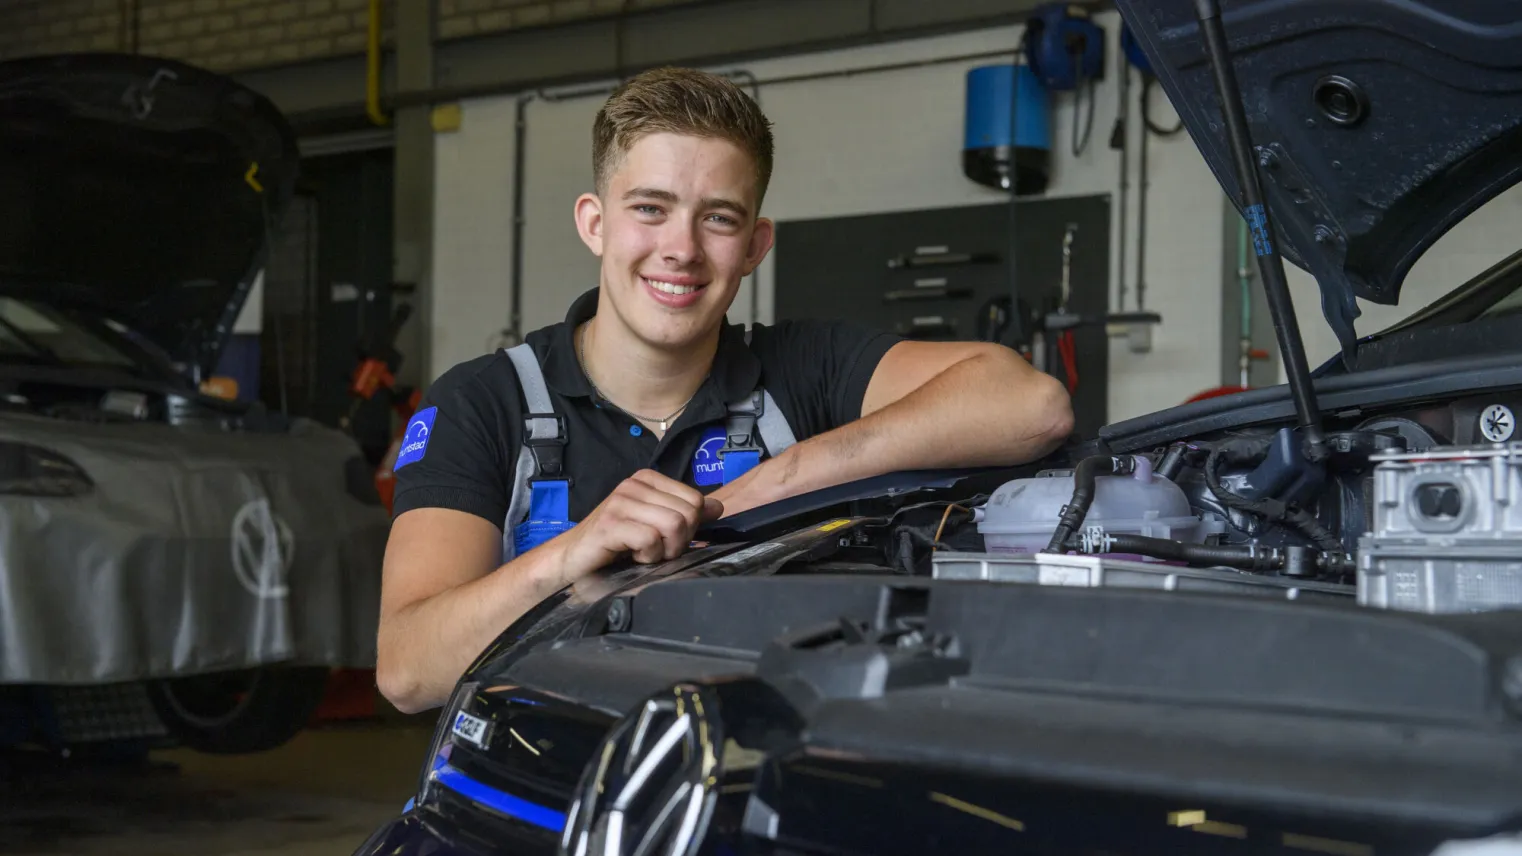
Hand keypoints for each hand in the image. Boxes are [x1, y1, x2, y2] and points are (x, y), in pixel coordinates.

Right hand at [553, 470, 721, 584]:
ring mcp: (621, 502)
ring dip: (663, 550)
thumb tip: (717, 506)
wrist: (573, 559)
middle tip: (655, 548)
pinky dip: (647, 556)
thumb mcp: (654, 524)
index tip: (667, 538)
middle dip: (678, 541)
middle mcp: (634, 484)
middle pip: (689, 514)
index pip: (696, 500)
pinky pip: (651, 540)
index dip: (690, 528)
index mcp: (648, 479)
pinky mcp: (611, 524)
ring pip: (674, 526)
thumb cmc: (614, 543)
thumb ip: (685, 513)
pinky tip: (631, 555)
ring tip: (643, 551)